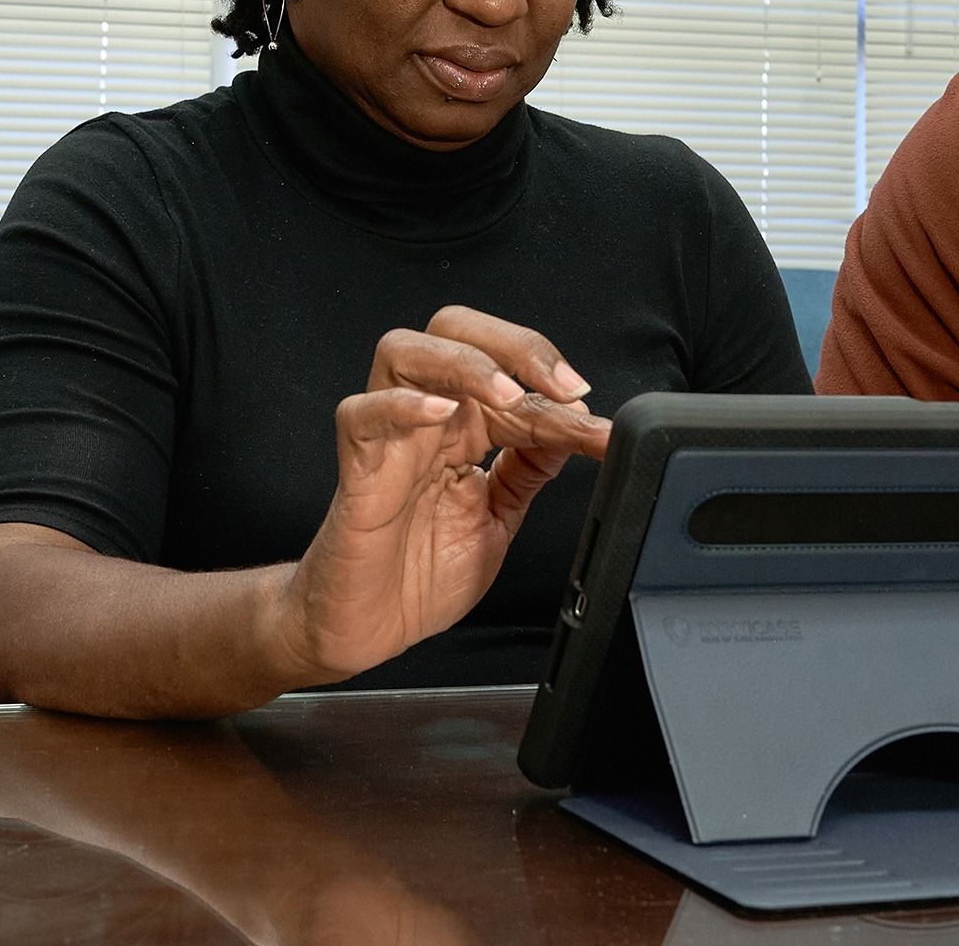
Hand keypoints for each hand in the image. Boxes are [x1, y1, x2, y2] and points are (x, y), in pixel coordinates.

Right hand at [275, 306, 613, 683]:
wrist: (367, 629)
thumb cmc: (420, 574)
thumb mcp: (498, 518)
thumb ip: (529, 470)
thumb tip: (577, 425)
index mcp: (464, 426)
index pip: (515, 378)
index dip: (560, 392)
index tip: (601, 424)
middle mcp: (427, 419)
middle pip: (456, 329)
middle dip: (516, 345)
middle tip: (562, 387)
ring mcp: (389, 438)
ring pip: (404, 350)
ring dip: (465, 362)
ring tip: (509, 395)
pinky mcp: (357, 469)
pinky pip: (362, 414)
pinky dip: (401, 405)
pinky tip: (440, 412)